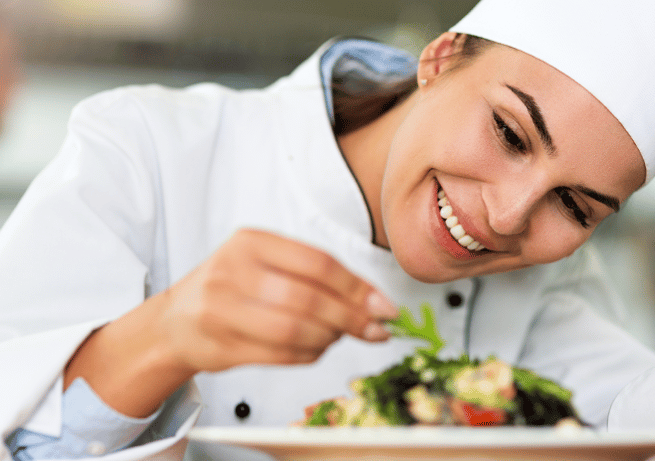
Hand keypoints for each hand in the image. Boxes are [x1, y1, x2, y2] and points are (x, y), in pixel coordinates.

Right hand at [161, 228, 397, 372]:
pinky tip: (316, 348)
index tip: (385, 307)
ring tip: (339, 337)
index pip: (319, 263)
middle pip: (309, 299)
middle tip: (375, 330)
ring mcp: (222, 310)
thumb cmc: (231, 287)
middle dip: (351, 318)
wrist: (175, 321)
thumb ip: (315, 276)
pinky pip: (281, 355)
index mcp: (251, 242)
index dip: (358, 288)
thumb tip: (373, 302)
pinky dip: (309, 354)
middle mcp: (233, 271)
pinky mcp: (220, 346)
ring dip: (330, 339)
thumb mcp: (266, 263)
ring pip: (295, 330)